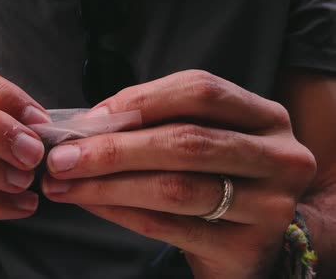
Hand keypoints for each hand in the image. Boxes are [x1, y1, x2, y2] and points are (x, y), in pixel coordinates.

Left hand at [42, 70, 316, 277]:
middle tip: (61, 157)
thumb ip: (157, 124)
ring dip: (107, 185)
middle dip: (113, 148)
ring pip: (175, 188)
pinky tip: (90, 204)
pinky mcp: (246, 249)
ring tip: (63, 184)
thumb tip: (86, 125)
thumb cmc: (218, 177)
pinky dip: (120, 213)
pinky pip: (168, 227)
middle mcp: (278, 156)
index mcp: (264, 116)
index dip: (138, 101)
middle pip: (186, 141)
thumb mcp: (203, 139)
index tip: (87, 120)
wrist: (257, 239)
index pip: (200, 90)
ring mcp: (269, 206)